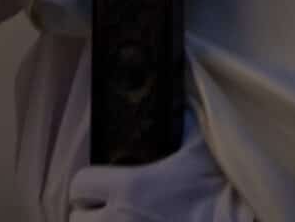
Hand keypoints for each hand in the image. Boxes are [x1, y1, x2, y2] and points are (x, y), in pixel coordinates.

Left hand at [71, 117, 232, 217]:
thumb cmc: (218, 192)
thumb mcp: (199, 147)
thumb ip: (182, 120)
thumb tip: (180, 86)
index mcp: (130, 187)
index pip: (79, 185)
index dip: (85, 186)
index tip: (97, 188)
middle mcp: (120, 221)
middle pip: (76, 221)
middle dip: (88, 216)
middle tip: (102, 213)